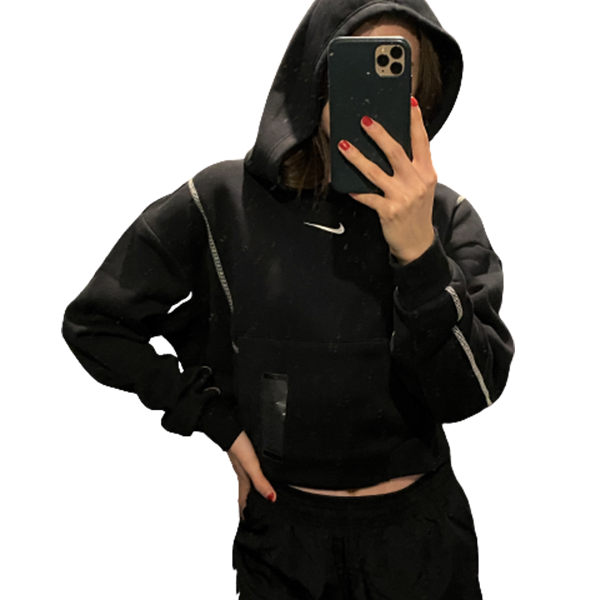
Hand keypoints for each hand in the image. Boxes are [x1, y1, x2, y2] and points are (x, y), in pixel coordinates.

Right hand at [226, 431, 276, 520]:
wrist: (227, 425)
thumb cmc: (237, 444)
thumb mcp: (251, 465)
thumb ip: (260, 481)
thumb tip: (272, 499)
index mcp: (243, 479)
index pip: (244, 502)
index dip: (246, 514)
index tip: (249, 526)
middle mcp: (243, 473)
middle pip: (247, 493)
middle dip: (251, 504)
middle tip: (257, 515)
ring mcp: (243, 464)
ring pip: (249, 482)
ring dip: (254, 490)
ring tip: (261, 497)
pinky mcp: (244, 454)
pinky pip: (250, 470)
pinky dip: (255, 476)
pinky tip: (260, 471)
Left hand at [338, 97, 436, 264]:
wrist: (418, 243)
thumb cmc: (417, 212)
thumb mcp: (423, 187)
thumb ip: (413, 167)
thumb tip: (391, 146)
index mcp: (426, 172)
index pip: (422, 141)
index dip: (415, 121)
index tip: (409, 102)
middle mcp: (416, 182)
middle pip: (395, 151)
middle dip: (378, 134)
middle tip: (364, 120)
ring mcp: (403, 196)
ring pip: (375, 172)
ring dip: (357, 157)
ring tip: (343, 145)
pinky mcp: (389, 211)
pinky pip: (368, 197)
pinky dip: (356, 191)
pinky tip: (346, 186)